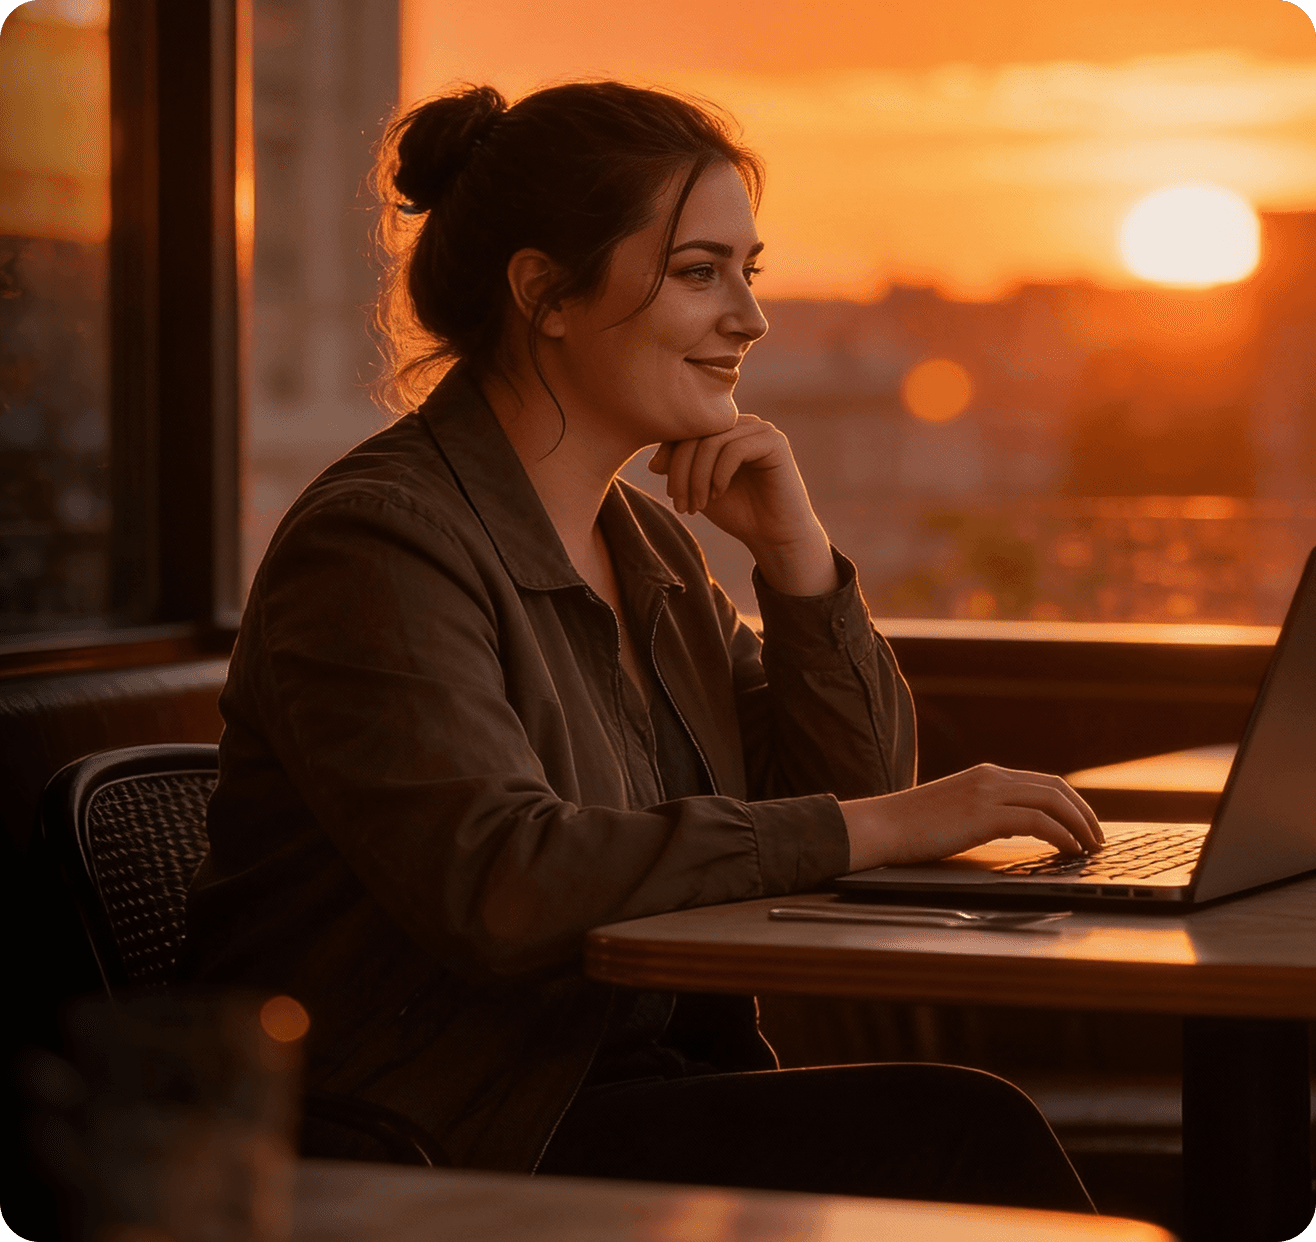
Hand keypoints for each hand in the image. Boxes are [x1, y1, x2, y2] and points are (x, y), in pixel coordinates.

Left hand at [648, 415, 836, 595]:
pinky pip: (734, 450)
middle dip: (682, 472)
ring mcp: (760, 430)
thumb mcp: (699, 490)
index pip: (686, 431)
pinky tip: (719, 494)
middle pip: (696, 435)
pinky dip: (719, 475)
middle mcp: (742, 425)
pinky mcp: (774, 443)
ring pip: (712, 443)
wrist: (774, 536)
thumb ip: (680, 472)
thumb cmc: (738, 513)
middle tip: (681, 504)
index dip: (670, 459)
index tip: (671, 495)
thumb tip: (653, 461)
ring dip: (698, 478)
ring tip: (699, 504)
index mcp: (724, 431)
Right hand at [839, 764, 1104, 872]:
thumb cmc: (911, 828)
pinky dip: (1062, 835)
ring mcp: (987, 793)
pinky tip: (1069, 851)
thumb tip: (1014, 828)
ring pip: (1053, 801)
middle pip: (1056, 788)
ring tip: (1091, 848)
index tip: (1085, 826)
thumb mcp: (954, 812)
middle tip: (1098, 839)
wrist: (881, 826)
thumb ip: (984, 813)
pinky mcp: (983, 814)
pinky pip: (1038, 821)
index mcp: (985, 775)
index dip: (1072, 804)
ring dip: (1080, 825)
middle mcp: (991, 777)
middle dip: (1084, 814)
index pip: (1043, 782)